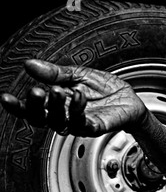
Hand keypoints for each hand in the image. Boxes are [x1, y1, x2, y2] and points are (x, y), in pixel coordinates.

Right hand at [0, 59, 147, 136]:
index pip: (33, 108)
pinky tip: (78, 97)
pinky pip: (82, 123)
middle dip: (36, 106)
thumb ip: (55, 73)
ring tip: (60, 90)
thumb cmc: (103, 88)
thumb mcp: (77, 74)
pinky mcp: (95, 126)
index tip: (6, 98)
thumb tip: (29, 64)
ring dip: (57, 107)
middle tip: (37, 91)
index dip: (18, 106)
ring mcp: (79, 123)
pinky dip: (78, 110)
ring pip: (60, 123)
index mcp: (57, 103)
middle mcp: (65, 116)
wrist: (128, 96)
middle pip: (42, 119)